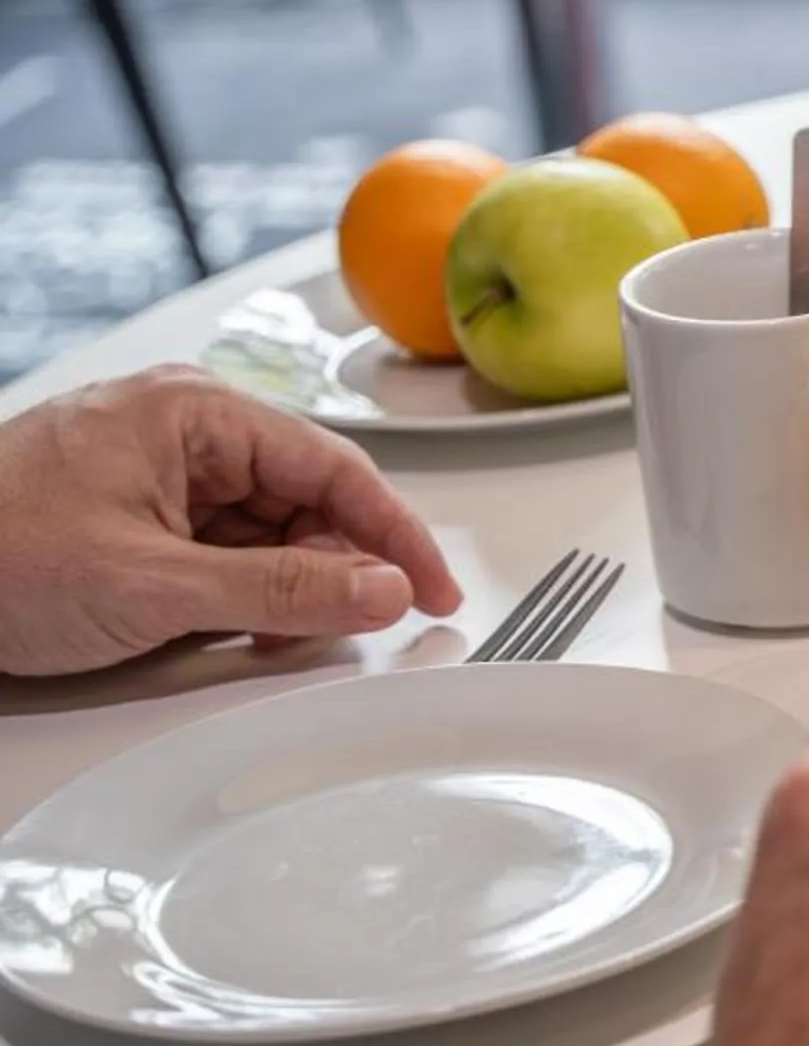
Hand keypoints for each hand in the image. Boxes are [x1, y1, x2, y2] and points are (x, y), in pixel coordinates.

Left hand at [0, 366, 462, 676]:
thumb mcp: (153, 588)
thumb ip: (282, 593)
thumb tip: (383, 591)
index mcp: (193, 410)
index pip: (337, 468)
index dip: (397, 536)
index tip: (435, 590)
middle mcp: (182, 425)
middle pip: (307, 496)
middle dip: (334, 567)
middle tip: (351, 630)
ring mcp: (156, 465)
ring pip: (268, 525)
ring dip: (283, 586)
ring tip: (266, 635)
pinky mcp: (135, 506)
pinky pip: (221, 543)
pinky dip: (238, 590)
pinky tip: (228, 626)